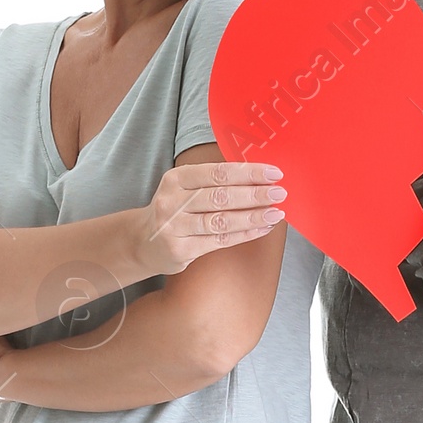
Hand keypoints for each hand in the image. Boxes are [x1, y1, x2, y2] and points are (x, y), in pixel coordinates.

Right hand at [138, 162, 285, 275]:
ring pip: (221, 220)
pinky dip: (244, 234)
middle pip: (220, 196)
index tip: (273, 173)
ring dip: (252, 216)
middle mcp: (172, 201)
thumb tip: (258, 177)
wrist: (142, 242)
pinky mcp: (181, 250)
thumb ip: (214, 182)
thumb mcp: (184, 188)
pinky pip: (219, 240)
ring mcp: (174, 227)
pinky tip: (262, 228)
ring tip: (275, 212)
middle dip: (254, 194)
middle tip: (279, 192)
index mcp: (176, 179)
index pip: (217, 173)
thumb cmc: (173, 211)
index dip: (247, 172)